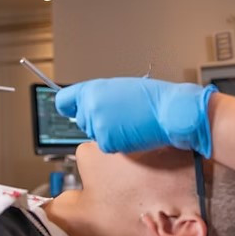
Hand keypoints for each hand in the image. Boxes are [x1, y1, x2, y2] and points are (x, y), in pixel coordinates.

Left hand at [55, 78, 215, 156]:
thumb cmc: (154, 99)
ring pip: (96, 135)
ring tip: (131, 122)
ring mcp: (97, 125)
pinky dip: (119, 143)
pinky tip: (133, 132)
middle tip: (121, 115)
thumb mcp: (121, 88)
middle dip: (98, 121)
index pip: (64, 100)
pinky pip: (107, 146)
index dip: (70, 106)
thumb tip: (90, 106)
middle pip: (83, 121)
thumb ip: (100, 97)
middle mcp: (90, 106)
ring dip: (110, 133)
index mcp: (93, 89)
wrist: (170, 112)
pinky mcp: (106, 142)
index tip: (71, 110)